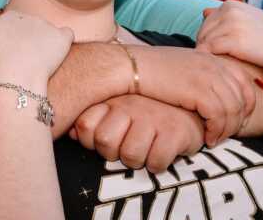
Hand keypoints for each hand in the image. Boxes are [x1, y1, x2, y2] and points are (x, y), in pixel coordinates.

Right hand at [0, 9, 73, 83]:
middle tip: (21, 60)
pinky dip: (62, 43)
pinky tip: (56, 53)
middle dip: (26, 41)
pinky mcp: (61, 39)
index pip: (11, 24)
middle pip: (29, 28)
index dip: (10, 39)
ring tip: (36, 63)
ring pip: (46, 33)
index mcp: (9, 16)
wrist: (11, 74)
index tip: (7, 54)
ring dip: (42, 44)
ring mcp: (47, 27)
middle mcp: (29, 17)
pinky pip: (66, 35)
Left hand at [70, 94, 203, 172]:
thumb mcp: (118, 109)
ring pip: (130, 155)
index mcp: (113, 99)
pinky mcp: (174, 132)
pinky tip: (162, 150)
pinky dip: (158, 163)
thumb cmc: (147, 112)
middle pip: (104, 142)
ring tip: (146, 147)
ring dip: (137, 160)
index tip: (105, 138)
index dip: (90, 140)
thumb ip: (92, 119)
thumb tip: (71, 133)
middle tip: (127, 145)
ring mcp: (153, 117)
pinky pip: (156, 162)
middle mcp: (131, 105)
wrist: (191, 106)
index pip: (84, 124)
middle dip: (113, 152)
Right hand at [133, 45, 254, 146]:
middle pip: (242, 97)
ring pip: (233, 110)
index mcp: (211, 57)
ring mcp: (208, 76)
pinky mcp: (199, 91)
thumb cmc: (149, 71)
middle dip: (238, 120)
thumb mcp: (181, 67)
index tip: (235, 119)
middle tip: (225, 134)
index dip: (245, 103)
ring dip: (227, 129)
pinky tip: (206, 138)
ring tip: (214, 139)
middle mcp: (214, 65)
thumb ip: (199, 76)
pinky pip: (219, 116)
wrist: (129, 67)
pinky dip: (216, 130)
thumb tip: (208, 93)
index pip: (243, 81)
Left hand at [196, 0, 262, 71]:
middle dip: (205, 45)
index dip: (208, 36)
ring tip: (216, 65)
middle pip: (203, 30)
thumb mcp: (249, 19)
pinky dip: (210, 59)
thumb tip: (204, 12)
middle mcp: (230, 10)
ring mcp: (232, 24)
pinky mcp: (234, 40)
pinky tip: (218, 67)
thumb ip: (228, 16)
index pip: (207, 21)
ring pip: (204, 40)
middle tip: (214, 60)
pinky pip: (210, 49)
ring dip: (207, 54)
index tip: (215, 50)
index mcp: (231, 4)